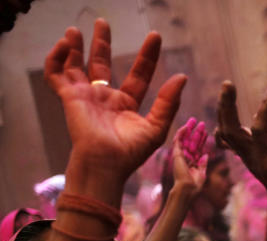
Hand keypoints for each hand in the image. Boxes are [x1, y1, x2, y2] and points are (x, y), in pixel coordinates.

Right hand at [45, 19, 186, 186]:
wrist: (105, 164)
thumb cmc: (131, 152)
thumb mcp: (156, 127)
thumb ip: (168, 102)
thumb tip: (182, 77)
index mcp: (127, 104)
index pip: (138, 74)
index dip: (147, 56)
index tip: (155, 36)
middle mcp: (105, 97)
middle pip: (101, 63)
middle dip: (101, 43)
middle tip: (102, 22)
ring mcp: (86, 96)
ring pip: (76, 65)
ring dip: (75, 47)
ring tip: (74, 30)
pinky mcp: (69, 98)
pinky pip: (56, 74)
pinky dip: (56, 59)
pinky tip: (64, 45)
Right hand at [171, 117, 207, 194]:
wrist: (187, 189)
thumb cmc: (195, 185)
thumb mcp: (202, 173)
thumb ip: (203, 164)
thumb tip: (205, 155)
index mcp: (193, 163)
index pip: (198, 148)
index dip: (202, 139)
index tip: (206, 131)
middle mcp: (187, 158)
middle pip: (192, 142)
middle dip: (196, 132)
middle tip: (200, 122)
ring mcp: (181, 156)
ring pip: (186, 139)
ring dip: (189, 130)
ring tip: (193, 120)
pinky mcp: (176, 154)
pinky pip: (178, 141)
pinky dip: (181, 133)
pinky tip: (185, 126)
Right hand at [215, 81, 266, 208]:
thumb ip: (257, 147)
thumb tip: (247, 130)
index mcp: (248, 156)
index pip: (227, 130)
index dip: (224, 109)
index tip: (226, 86)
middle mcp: (252, 159)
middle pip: (230, 129)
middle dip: (226, 106)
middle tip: (227, 83)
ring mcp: (266, 164)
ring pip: (259, 130)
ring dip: (266, 106)